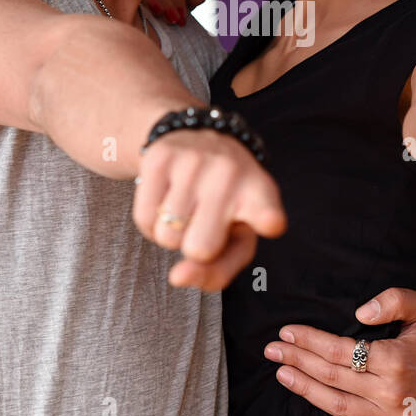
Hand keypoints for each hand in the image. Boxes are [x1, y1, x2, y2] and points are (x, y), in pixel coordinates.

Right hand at [132, 128, 285, 290]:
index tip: (270, 222)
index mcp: (260, 193)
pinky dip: (151, 223)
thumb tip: (176, 277)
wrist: (196, 139)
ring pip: (167, 237)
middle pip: (200, 249)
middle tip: (204, 223)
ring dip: (172, 235)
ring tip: (186, 209)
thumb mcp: (234, 240)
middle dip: (195, 248)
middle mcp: (230, 172)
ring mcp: (194, 160)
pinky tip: (166, 201)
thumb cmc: (223, 205)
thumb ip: (215, 273)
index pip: (267, 213)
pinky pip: (144, 219)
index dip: (267, 220)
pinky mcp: (160, 157)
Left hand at [263, 287, 415, 415]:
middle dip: (299, 360)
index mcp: (394, 359)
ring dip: (305, 390)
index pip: (340, 350)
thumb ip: (393, 299)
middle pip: (332, 376)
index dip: (309, 340)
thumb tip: (360, 313)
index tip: (288, 331)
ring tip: (282, 374)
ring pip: (337, 406)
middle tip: (273, 350)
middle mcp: (390, 391)